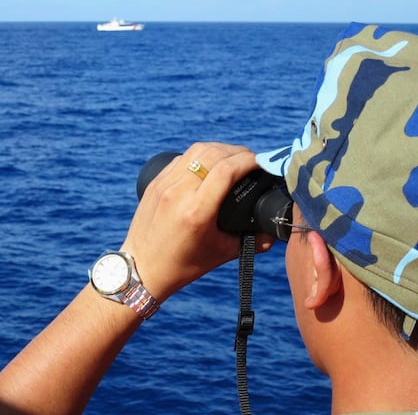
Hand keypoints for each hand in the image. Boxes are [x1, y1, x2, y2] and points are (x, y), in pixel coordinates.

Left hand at [120, 142, 273, 300]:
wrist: (141, 268)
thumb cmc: (183, 265)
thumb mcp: (222, 254)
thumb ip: (252, 242)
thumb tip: (275, 232)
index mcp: (196, 211)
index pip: (226, 170)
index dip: (249, 160)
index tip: (263, 162)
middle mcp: (178, 193)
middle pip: (213, 154)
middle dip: (238, 152)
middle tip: (252, 160)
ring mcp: (164, 185)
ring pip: (196, 151)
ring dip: (219, 149)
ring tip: (233, 158)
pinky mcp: (155, 182)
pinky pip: (181, 158)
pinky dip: (200, 155)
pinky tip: (210, 163)